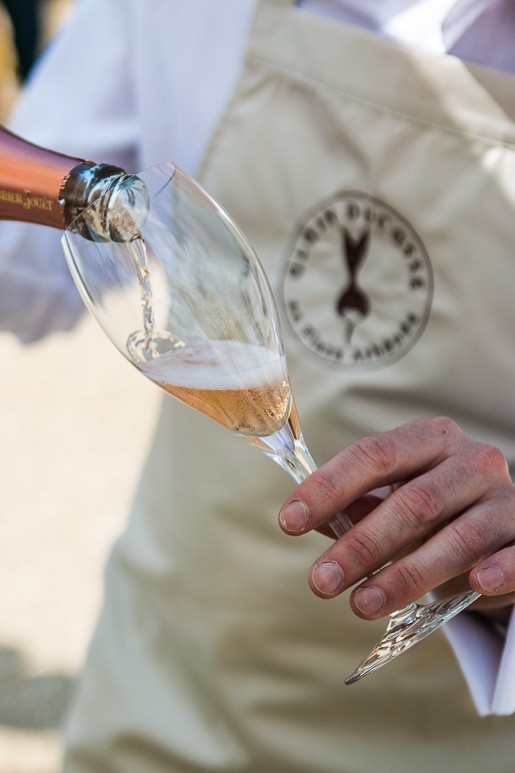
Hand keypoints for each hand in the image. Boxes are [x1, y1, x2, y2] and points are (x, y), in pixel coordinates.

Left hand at [278, 417, 514, 618]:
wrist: (501, 525)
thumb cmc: (435, 509)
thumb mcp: (394, 495)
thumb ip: (357, 504)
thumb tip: (306, 518)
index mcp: (430, 439)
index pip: (374, 455)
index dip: (329, 487)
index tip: (289, 520)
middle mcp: (472, 461)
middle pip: (414, 502)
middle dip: (361, 545)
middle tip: (320, 581)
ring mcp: (506, 499)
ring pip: (458, 536)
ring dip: (407, 575)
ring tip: (361, 605)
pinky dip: (499, 570)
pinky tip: (476, 584)